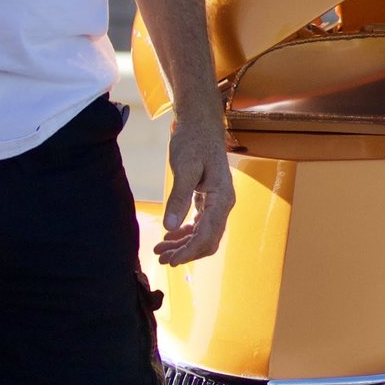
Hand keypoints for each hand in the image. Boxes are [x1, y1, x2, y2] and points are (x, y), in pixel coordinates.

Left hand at [155, 109, 234, 265]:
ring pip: (204, 234)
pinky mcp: (209, 199)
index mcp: (222, 198)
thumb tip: (169, 227)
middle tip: (162, 259)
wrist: (201, 124)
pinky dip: (186, 232)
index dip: (189, 251)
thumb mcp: (184, 167)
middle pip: (208, 239)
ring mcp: (218, 202)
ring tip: (161, 250)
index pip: (208, 234)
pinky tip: (170, 236)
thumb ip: (179, 198)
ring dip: (184, 244)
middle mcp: (224, 203)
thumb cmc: (194, 141)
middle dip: (186, 252)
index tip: (171, 260)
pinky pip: (200, 223)